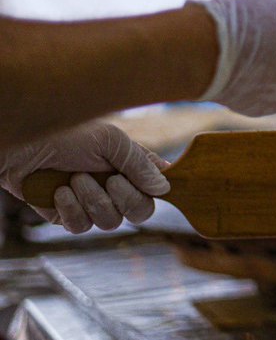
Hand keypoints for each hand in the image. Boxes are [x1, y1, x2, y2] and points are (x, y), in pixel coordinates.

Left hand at [0, 123, 169, 233]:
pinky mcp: (70, 218)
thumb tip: (164, 190)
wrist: (23, 150)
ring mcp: (94, 204)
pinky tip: (60, 192)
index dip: (159, 190)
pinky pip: (82, 227)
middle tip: (110, 179)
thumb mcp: (110, 141)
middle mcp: (117, 188)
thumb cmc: (68, 136)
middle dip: (126, 198)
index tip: (153, 185)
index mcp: (131, 167)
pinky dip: (72, 209)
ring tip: (76, 178)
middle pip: (141, 212)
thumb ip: (139, 164)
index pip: (159, 186)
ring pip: (112, 222)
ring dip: (94, 200)